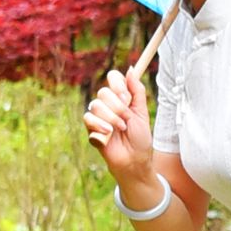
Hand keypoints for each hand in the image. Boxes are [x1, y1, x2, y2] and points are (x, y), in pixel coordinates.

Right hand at [82, 68, 156, 192]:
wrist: (134, 160)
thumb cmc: (140, 138)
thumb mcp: (142, 112)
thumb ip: (137, 91)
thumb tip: (130, 69)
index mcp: (121, 98)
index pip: (113, 78)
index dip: (117, 84)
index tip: (126, 96)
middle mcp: (108, 105)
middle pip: (104, 92)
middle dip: (117, 106)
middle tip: (126, 118)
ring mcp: (98, 116)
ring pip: (96, 105)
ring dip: (111, 118)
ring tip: (121, 129)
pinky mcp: (91, 129)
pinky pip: (88, 118)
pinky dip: (100, 125)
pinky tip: (109, 133)